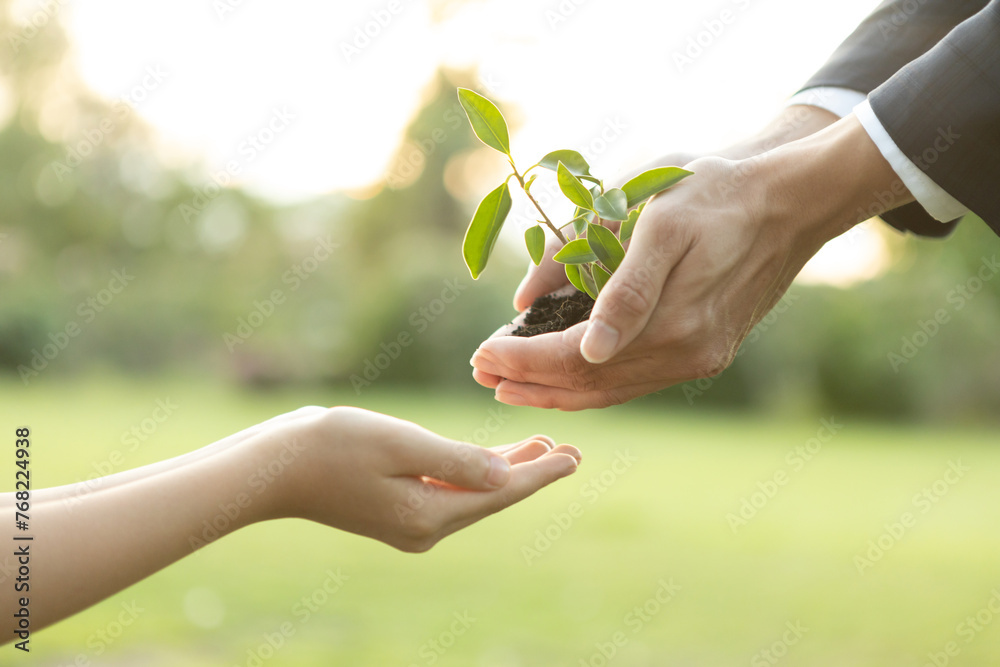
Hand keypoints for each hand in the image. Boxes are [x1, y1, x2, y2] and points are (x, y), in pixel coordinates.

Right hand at [263, 406, 580, 551]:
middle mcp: (423, 529)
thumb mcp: (400, 445)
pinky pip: (449, 491)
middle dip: (530, 472)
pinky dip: (473, 472)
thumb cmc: (332, 447)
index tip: (574, 458)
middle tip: (570, 452)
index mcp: (428, 516)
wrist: (274, 468)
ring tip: (542, 447)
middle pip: (491, 497)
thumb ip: (456, 461)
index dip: (539, 473)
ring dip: (505, 469)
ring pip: (472, 494)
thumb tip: (506, 476)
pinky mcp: (396, 510)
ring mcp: (409, 523)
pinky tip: (492, 456)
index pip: (500, 493)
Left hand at [471, 114, 910, 408]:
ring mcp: (700, 357)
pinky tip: (566, 375)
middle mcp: (687, 353)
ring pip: (612, 390)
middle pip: (589, 384)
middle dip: (529, 381)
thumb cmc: (716, 194)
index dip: (522, 361)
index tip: (480, 355)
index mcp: (670, 322)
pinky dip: (593, 382)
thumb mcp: (658, 218)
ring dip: (557, 390)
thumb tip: (537, 312)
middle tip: (481, 372)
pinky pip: (637, 380)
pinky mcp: (708, 352)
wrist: (791, 200)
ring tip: (511, 384)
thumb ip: (610, 279)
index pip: (574, 359)